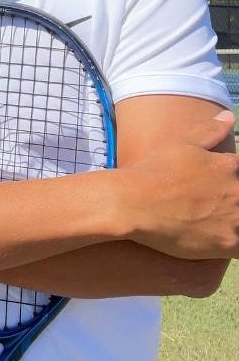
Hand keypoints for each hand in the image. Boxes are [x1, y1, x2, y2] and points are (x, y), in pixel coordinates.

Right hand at [123, 110, 238, 259]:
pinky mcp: (228, 243)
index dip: (230, 183)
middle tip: (206, 206)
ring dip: (231, 221)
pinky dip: (230, 242)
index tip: (216, 191)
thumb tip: (229, 116)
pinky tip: (214, 240)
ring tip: (210, 222)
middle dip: (231, 201)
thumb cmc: (153, 171)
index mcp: (231, 167)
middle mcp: (238, 192)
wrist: (132, 203)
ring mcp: (236, 219)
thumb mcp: (181, 144)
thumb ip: (209, 132)